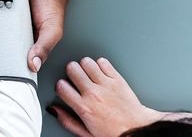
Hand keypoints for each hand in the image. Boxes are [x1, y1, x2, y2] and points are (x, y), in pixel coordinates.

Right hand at [47, 58, 164, 136]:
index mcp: (84, 108)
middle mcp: (93, 94)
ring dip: (85, 66)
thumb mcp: (86, 133)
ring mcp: (106, 85)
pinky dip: (100, 65)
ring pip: (86, 62)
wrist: (137, 129)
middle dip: (71, 72)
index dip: (60, 86)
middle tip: (76, 78)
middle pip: (72, 68)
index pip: (61, 86)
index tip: (64, 88)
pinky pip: (103, 62)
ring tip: (89, 74)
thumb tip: (54, 110)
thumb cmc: (113, 133)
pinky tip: (101, 73)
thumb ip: (68, 121)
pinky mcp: (117, 79)